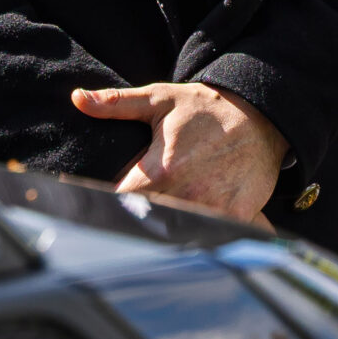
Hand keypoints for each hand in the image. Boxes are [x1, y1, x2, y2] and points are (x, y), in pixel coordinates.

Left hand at [70, 81, 287, 225]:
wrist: (261, 115)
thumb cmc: (205, 108)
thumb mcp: (160, 100)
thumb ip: (115, 104)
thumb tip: (76, 98)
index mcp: (160, 170)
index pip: (120, 204)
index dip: (107, 207)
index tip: (99, 207)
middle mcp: (185, 194)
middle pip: (147, 224)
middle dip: (137, 222)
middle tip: (132, 216)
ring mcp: (212, 208)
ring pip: (177, 237)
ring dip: (167, 233)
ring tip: (162, 222)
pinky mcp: (236, 216)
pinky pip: (214, 238)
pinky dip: (203, 239)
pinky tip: (192, 232)